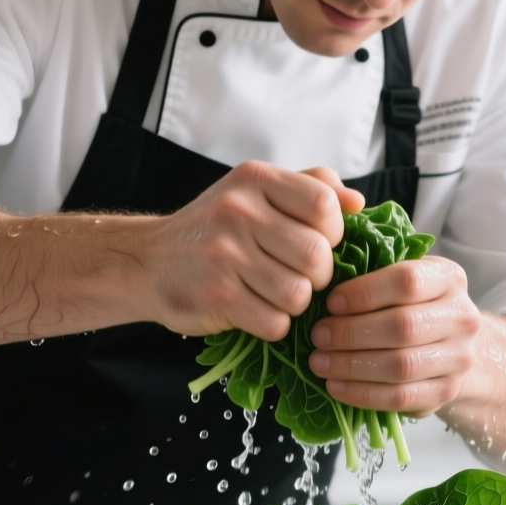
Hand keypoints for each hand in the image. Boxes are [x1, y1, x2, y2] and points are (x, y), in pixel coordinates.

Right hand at [135, 163, 362, 339]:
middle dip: (318, 275)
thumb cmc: (214, 229)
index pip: (324, 206)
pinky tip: (257, 311)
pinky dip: (274, 325)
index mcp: (255, 179)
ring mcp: (224, 255)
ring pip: (299, 294)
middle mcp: (238, 211)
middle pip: (316, 255)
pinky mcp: (216, 296)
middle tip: (300, 277)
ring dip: (296, 303)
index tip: (318, 242)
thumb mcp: (255, 193)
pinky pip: (275, 322)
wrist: (146, 261)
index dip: (333, 233)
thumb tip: (359, 203)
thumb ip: (309, 188)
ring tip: (275, 294)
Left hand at [307, 256, 481, 415]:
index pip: (407, 281)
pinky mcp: (447, 392)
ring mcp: (459, 358)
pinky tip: (335, 386)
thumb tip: (321, 292)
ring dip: (351, 366)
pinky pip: (401, 397)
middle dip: (351, 333)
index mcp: (449, 278)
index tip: (331, 303)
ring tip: (319, 363)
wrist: (452, 346)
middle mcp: (462, 317)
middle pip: (402, 326)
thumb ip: (372, 278)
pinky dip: (362, 394)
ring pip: (401, 365)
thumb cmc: (414, 307)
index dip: (364, 293)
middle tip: (319, 336)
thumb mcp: (402, 281)